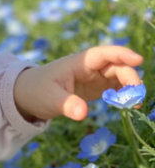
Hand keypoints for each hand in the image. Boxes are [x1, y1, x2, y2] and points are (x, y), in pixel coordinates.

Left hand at [13, 45, 143, 120]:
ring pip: (118, 76)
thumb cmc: (37, 92)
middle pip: (116, 66)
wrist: (27, 95)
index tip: (138, 60)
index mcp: (79, 63)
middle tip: (136, 97)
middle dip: (129, 77)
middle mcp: (89, 67)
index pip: (104, 54)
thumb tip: (82, 113)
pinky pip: (113, 87)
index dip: (122, 54)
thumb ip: (67, 105)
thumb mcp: (50, 99)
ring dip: (129, 87)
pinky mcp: (94, 88)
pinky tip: (127, 105)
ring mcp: (93, 77)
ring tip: (134, 104)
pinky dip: (122, 94)